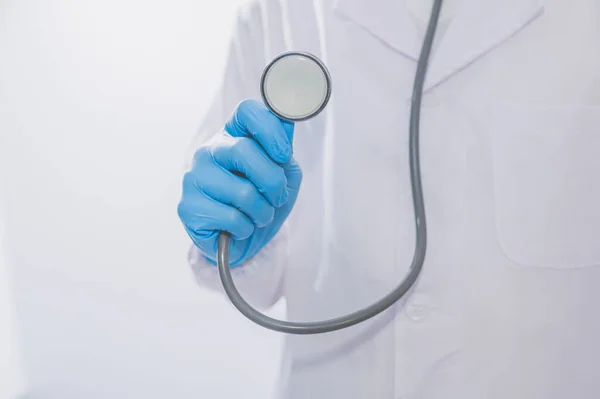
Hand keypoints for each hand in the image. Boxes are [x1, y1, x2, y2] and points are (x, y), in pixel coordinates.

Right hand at [178, 99, 301, 265]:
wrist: (244, 241)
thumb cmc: (263, 202)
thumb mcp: (284, 175)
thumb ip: (284, 152)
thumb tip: (285, 124)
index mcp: (232, 135)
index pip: (247, 111)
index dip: (270, 130)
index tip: (283, 155)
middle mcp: (209, 151)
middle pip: (244, 150)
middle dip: (273, 181)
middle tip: (277, 197)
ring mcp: (194, 178)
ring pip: (243, 192)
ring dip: (262, 211)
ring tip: (258, 216)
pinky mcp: (188, 208)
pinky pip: (231, 218)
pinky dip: (246, 228)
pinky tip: (240, 228)